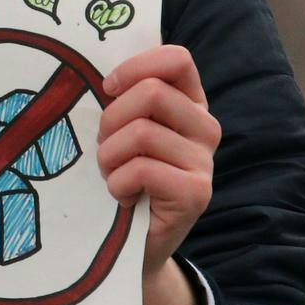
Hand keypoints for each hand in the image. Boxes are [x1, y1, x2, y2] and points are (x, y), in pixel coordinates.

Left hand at [95, 45, 219, 304]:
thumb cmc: (120, 179)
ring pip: (141, 132)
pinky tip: (122, 197)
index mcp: (189, 103)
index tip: (108, 88)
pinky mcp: (197, 193)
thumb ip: (122, 100)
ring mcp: (205, 161)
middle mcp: (205, 127)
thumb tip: (98, 74)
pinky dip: (118, 184)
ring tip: (113, 176)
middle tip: (106, 150)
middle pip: (151, 93)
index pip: (177, 59)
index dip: (136, 67)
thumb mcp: (120, 132)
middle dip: (112, 121)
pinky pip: (142, 169)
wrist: (131, 245)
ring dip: (110, 158)